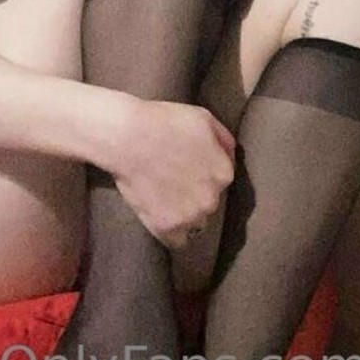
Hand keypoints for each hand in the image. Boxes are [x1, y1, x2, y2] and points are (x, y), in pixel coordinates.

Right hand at [110, 98, 235, 249]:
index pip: (221, 180)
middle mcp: (212, 199)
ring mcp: (190, 217)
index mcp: (224, 173)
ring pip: (196, 223)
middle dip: (196, 193)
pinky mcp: (167, 228)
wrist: (128, 138)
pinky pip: (177, 240)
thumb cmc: (165, 122)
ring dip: (186, 214)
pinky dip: (172, 231)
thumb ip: (224, 140)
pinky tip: (162, 216)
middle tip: (175, 180)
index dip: (205, 172)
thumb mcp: (204, 118)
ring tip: (166, 198)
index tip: (189, 166)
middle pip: (209, 202)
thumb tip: (230, 156)